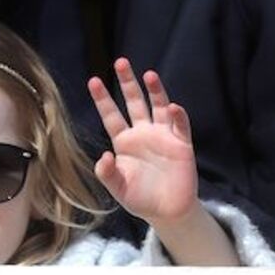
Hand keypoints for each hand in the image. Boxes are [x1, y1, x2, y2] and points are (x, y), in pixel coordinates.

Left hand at [88, 58, 198, 226]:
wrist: (168, 212)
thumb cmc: (140, 198)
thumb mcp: (119, 189)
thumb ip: (108, 174)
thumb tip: (102, 156)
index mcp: (124, 142)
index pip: (111, 116)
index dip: (103, 99)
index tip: (93, 80)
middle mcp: (143, 133)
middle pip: (134, 102)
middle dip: (128, 82)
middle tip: (120, 62)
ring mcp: (163, 136)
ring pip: (158, 107)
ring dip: (155, 91)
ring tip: (149, 75)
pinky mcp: (181, 144)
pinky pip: (180, 125)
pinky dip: (177, 116)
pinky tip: (172, 107)